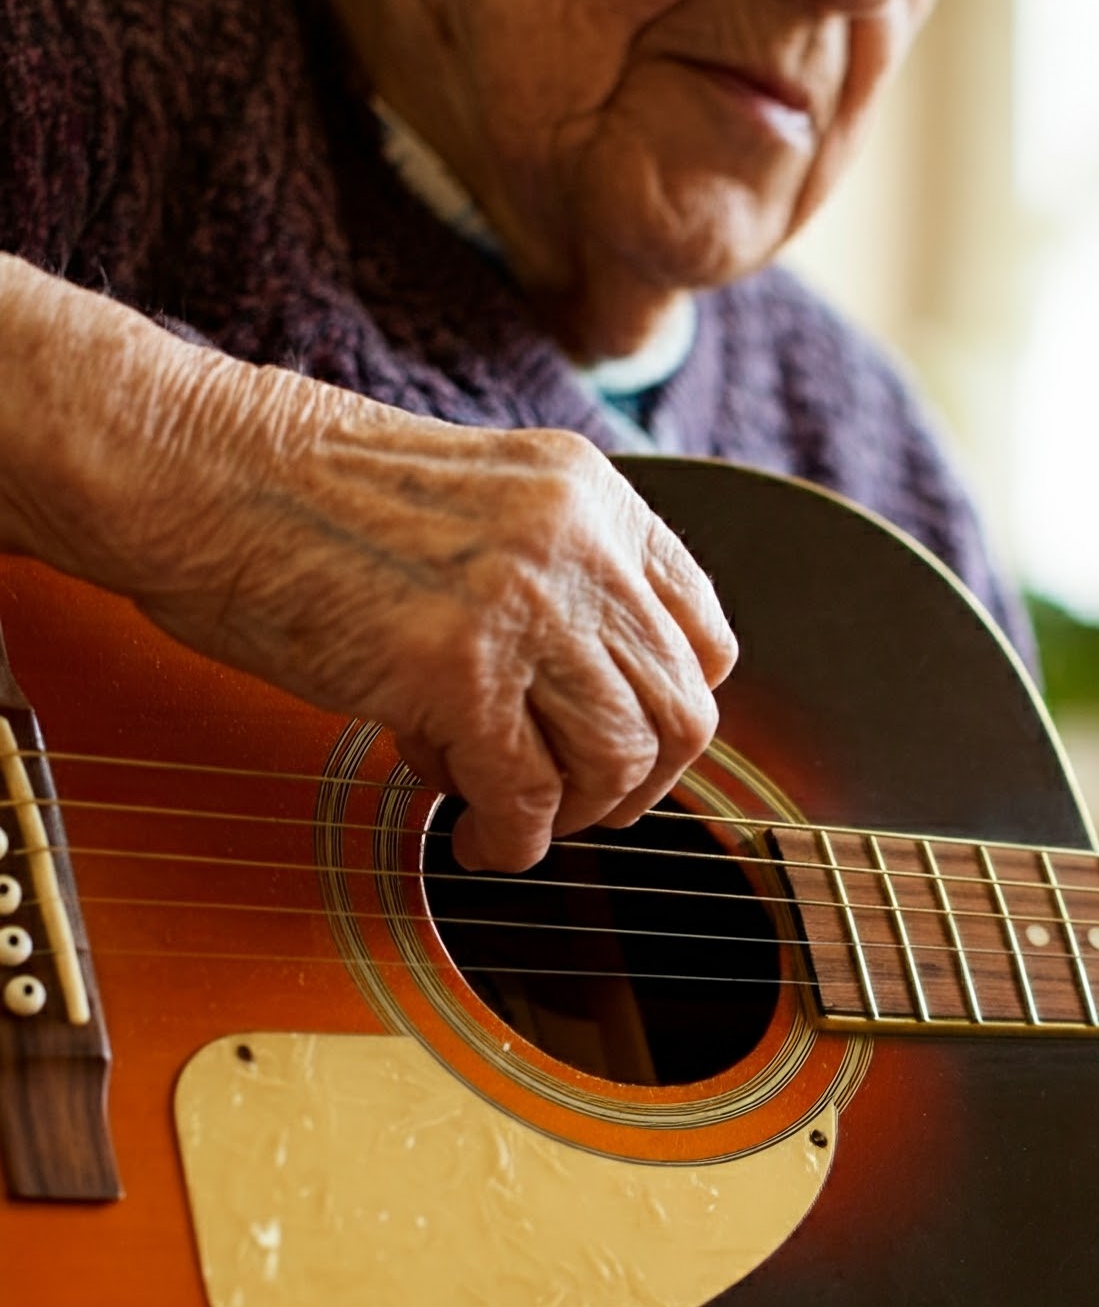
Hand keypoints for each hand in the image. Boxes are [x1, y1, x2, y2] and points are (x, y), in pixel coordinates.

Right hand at [0, 260, 735, 871]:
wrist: (188, 468)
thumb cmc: (303, 496)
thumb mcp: (480, 507)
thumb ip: (555, 585)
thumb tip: (598, 710)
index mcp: (592, 496)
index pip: (702, 636)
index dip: (672, 714)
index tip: (627, 749)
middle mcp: (577, 543)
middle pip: (680, 712)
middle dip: (636, 785)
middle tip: (578, 807)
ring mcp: (523, 603)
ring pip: (619, 761)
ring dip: (575, 816)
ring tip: (517, 818)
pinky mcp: (456, 667)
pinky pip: (528, 795)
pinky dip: (512, 838)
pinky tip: (477, 835)